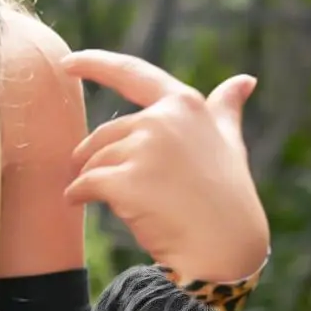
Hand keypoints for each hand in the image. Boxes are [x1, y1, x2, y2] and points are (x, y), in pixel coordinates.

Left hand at [64, 50, 269, 284]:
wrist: (223, 247)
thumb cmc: (225, 195)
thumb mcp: (228, 143)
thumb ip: (224, 110)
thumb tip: (244, 81)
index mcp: (184, 105)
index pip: (132, 74)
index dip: (96, 63)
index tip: (66, 62)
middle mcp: (162, 120)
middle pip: (105, 134)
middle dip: (102, 159)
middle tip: (131, 189)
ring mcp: (144, 150)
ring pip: (91, 160)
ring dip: (95, 180)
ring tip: (130, 202)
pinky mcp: (125, 182)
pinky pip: (83, 184)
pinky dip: (77, 195)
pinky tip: (83, 204)